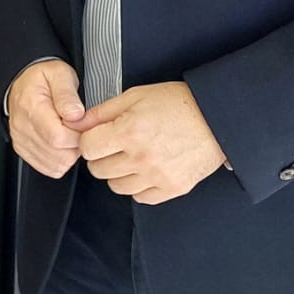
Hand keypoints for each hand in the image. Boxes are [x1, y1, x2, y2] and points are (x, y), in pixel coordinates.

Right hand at [4, 59, 86, 178]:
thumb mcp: (60, 74)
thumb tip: (76, 115)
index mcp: (30, 107)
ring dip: (69, 154)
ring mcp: (21, 141)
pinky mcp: (23, 150)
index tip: (83, 124)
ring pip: (55, 165)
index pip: (58, 138)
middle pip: (58, 155)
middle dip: (76, 146)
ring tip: (69, 134)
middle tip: (78, 128)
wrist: (23, 80)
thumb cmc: (43, 77)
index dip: (78, 135)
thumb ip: (67, 94)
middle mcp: (22, 127)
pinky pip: (48, 168)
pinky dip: (60, 161)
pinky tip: (62, 145)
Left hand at [76, 80, 226, 203]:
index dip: (90, 140)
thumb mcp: (135, 96)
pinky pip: (140, 198)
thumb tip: (76, 124)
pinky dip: (139, 186)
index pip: (88, 148)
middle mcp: (141, 158)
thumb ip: (102, 112)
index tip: (98, 136)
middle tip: (115, 145)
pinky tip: (146, 169)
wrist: (216, 118)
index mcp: (129, 132)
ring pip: (116, 187)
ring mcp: (157, 176)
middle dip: (102, 156)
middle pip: (98, 170)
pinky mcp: (172, 188)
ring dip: (118, 173)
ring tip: (132, 156)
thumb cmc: (177, 103)